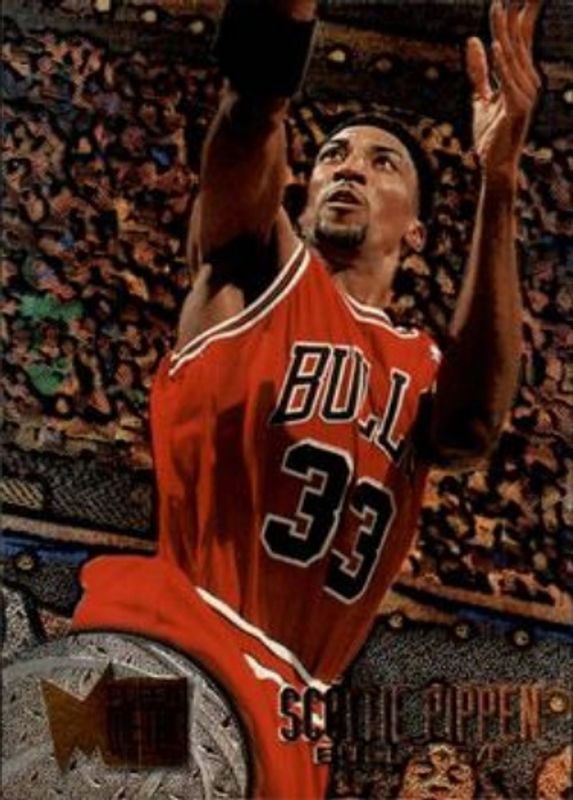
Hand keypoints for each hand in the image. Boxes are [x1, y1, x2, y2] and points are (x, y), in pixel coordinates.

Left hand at [466, 0, 541, 184]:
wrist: (495, 165)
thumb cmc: (491, 135)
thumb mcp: (480, 98)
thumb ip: (479, 72)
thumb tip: (474, 41)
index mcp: (520, 77)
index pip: (519, 39)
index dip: (514, 14)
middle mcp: (527, 81)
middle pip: (519, 41)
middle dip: (516, 13)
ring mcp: (525, 95)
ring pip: (512, 57)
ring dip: (503, 31)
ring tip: (497, 7)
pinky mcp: (517, 109)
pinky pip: (508, 82)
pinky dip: (501, 64)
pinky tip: (495, 45)